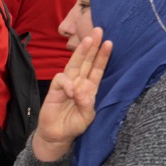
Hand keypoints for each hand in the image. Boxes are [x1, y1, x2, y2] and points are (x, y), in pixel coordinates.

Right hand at [33, 28, 110, 160]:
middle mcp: (79, 83)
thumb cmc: (73, 125)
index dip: (103, 56)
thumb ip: (86, 105)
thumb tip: (80, 90)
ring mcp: (67, 85)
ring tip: (88, 40)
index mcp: (90, 88)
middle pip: (87, 61)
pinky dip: (67, 83)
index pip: (97, 69)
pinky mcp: (56, 89)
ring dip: (81, 52)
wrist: (57, 135)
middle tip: (98, 30)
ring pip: (74, 64)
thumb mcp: (86, 118)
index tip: (109, 43)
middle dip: (93, 46)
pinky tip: (70, 91)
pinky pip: (62, 80)